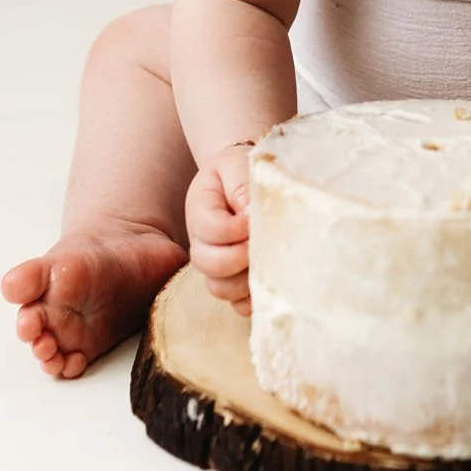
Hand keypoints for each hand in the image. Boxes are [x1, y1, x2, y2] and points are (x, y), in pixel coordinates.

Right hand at [185, 143, 253, 314]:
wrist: (239, 180)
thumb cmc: (241, 172)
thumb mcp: (238, 166)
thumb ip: (241, 186)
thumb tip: (250, 215)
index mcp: (200, 210)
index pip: (209, 228)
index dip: (233, 229)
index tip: (254, 218)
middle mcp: (202, 242)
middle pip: (207, 263)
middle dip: (237, 258)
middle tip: (261, 245)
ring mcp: (215, 265)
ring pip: (219, 288)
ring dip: (245, 281)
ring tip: (269, 263)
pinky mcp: (232, 280)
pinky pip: (236, 304)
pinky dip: (252, 301)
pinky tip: (271, 285)